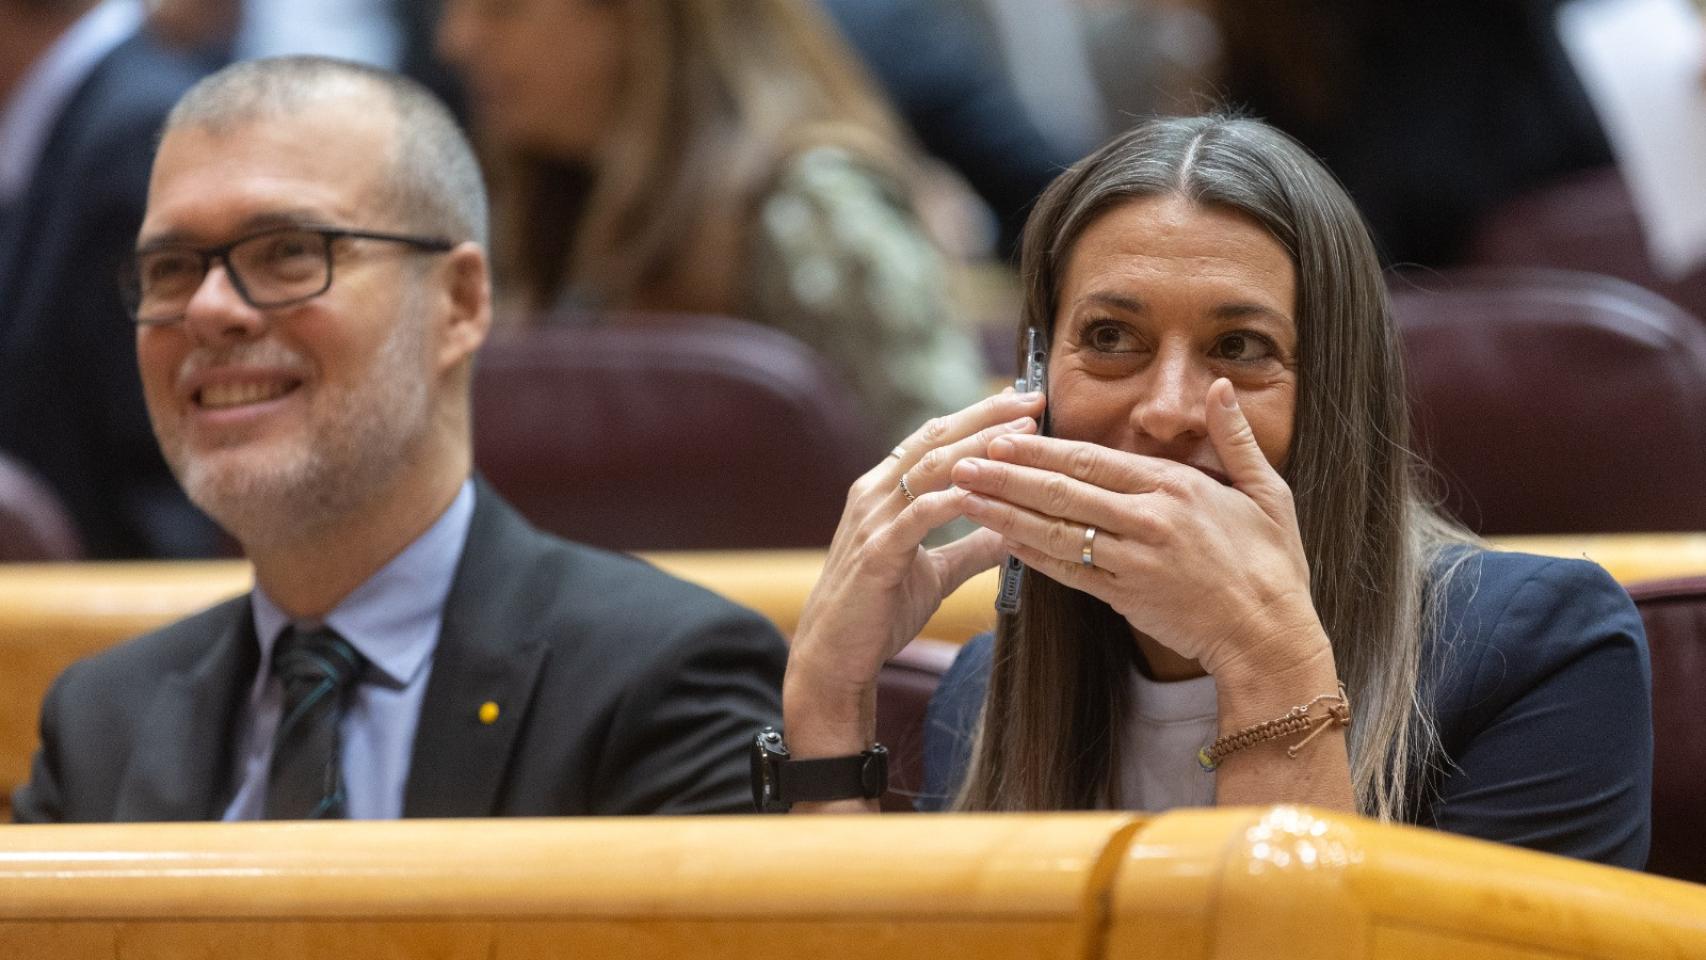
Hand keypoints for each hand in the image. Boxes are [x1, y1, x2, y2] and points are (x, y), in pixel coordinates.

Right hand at [784, 391, 1044, 753]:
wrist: (835, 658)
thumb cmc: (879, 613)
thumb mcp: (935, 572)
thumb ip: (970, 546)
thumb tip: (1012, 529)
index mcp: (883, 492)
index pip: (934, 438)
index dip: (978, 417)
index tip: (1023, 404)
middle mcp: (874, 495)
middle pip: (934, 439)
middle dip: (986, 416)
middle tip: (1033, 399)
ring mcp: (872, 521)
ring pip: (930, 469)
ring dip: (980, 447)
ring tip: (1022, 434)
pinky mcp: (877, 553)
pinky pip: (920, 516)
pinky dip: (956, 500)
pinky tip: (990, 490)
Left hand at [951, 379, 1323, 678]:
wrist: (1269, 636)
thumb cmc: (1272, 563)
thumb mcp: (1268, 491)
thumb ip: (1234, 437)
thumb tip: (1220, 386)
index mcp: (1176, 488)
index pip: (1093, 461)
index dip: (1041, 450)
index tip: (1001, 436)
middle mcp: (1147, 523)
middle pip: (1062, 493)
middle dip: (1005, 477)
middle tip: (960, 462)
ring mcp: (1131, 563)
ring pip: (1055, 533)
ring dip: (1004, 514)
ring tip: (963, 498)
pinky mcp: (1123, 598)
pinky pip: (1067, 573)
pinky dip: (1031, 556)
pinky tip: (1000, 541)